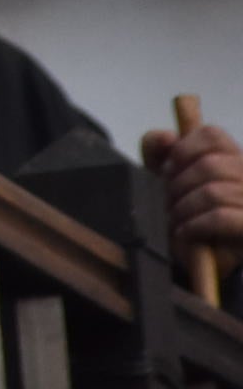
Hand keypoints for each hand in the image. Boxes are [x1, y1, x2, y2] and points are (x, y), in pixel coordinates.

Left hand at [143, 122, 242, 276]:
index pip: (212, 134)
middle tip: (170, 202)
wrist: (206, 257)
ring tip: (177, 218)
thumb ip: (158, 148)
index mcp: (234, 157)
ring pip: (213, 193)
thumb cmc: (187, 210)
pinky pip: (222, 217)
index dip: (183, 149)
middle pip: (210, 165)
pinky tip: (186, 231)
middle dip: (178, 185)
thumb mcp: (166, 175)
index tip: (169, 169)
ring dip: (184, 208)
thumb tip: (166, 137)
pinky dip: (196, 225)